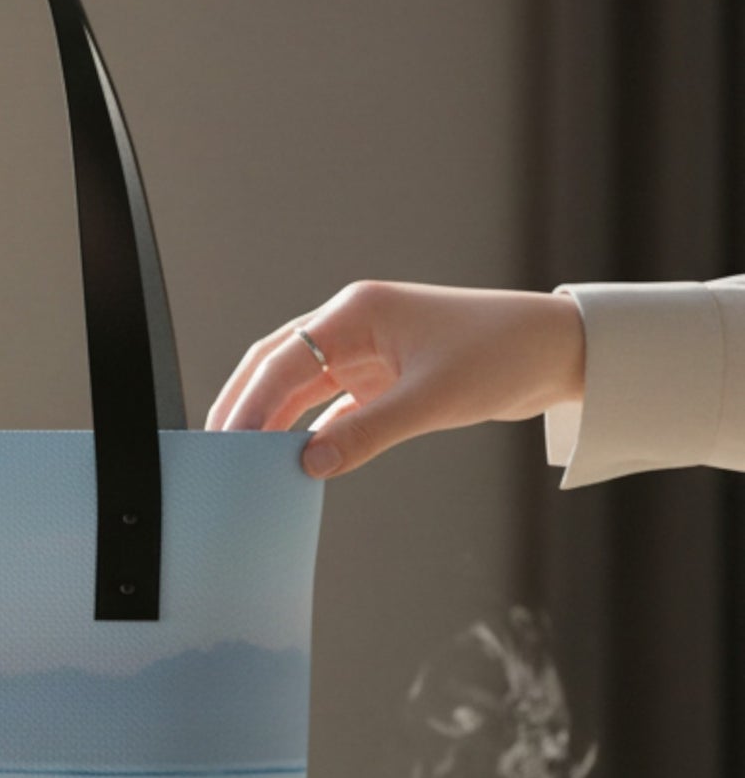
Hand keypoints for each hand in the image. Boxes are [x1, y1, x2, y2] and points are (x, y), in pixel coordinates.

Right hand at [205, 281, 584, 476]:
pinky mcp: (381, 376)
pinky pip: (329, 403)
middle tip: (217, 450)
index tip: (228, 442)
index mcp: (356, 312)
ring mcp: (365, 350)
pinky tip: (296, 457)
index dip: (250, 402)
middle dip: (244, 406)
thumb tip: (310, 464)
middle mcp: (352, 325)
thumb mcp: (432, 399)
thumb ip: (366, 433)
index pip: (283, 359)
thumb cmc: (503, 354)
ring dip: (273, 419)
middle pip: (277, 366)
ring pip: (298, 385)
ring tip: (246, 458)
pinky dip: (310, 429)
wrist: (560, 350)